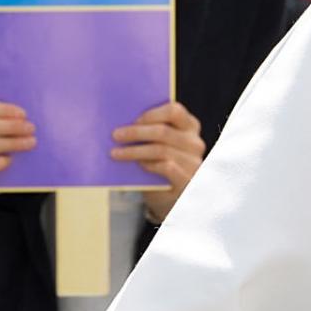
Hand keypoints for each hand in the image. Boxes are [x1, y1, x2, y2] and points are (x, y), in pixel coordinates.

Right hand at [0, 99, 35, 182]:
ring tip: (31, 143)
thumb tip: (36, 112)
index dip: (3, 110)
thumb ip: (16, 116)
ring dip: (11, 143)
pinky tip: (10, 160)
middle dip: (11, 127)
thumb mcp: (8, 122)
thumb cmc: (7, 136)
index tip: (24, 114)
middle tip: (32, 129)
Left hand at [111, 101, 204, 217]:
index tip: (132, 119)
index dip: (151, 114)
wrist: (171, 199)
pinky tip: (137, 165)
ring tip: (116, 153)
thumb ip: (149, 132)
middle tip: (116, 135)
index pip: (174, 111)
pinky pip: (167, 167)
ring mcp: (194, 162)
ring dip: (135, 151)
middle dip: (136, 132)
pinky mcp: (188, 180)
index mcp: (189, 126)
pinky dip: (149, 164)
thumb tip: (123, 122)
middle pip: (164, 131)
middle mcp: (195, 142)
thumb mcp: (158, 146)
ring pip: (161, 149)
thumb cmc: (161, 166)